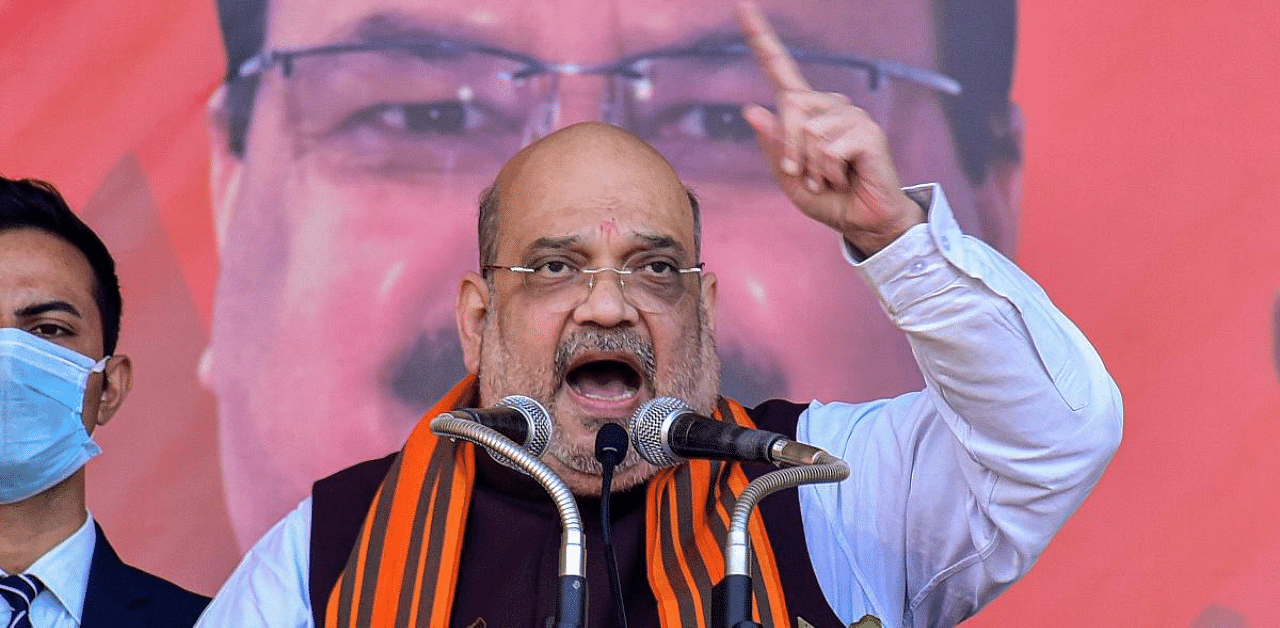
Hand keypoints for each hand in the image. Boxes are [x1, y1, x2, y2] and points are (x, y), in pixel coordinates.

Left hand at [736, 1, 925, 255]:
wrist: (864, 222)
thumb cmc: (828, 198)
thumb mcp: (788, 178)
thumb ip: (771, 147)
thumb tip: (751, 109)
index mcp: (806, 112)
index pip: (780, 68)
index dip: (760, 37)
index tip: (742, 4)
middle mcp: (829, 105)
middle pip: (790, 108)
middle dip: (789, 151)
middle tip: (808, 176)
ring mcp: (851, 115)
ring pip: (808, 131)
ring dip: (811, 166)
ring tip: (831, 177)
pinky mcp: (867, 131)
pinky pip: (828, 146)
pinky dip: (828, 170)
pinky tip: (845, 176)